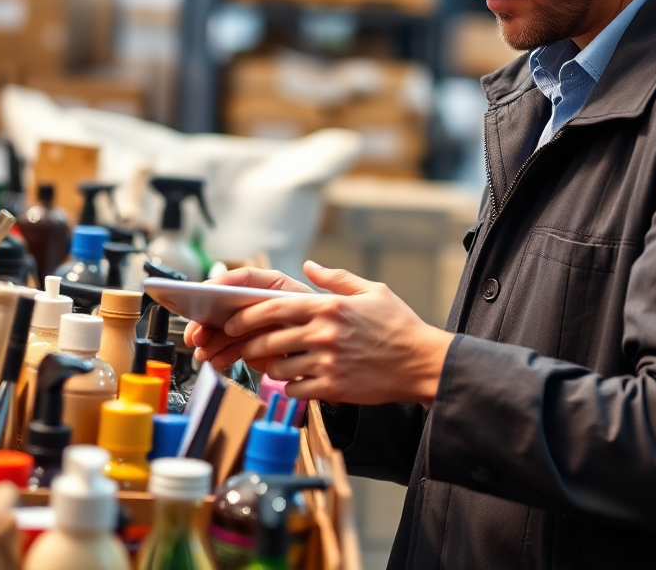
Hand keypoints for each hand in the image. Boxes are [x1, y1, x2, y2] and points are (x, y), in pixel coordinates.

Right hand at [185, 266, 313, 372]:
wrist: (331, 350)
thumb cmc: (322, 321)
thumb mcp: (310, 307)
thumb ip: (286, 301)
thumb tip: (257, 299)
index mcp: (271, 286)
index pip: (242, 278)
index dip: (220, 284)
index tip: (202, 293)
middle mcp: (259, 303)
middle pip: (226, 306)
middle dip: (207, 321)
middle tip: (195, 334)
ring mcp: (254, 324)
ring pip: (224, 330)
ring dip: (210, 342)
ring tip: (204, 354)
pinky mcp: (253, 345)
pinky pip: (232, 349)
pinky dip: (222, 356)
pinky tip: (216, 362)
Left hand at [213, 260, 453, 406]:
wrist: (422, 362)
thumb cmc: (398, 325)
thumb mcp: (372, 290)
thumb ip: (336, 278)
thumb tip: (309, 265)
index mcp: (329, 306)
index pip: (274, 307)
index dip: (247, 315)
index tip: (233, 321)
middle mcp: (324, 333)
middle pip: (268, 339)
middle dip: (250, 343)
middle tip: (245, 346)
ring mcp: (327, 362)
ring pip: (278, 367)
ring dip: (271, 367)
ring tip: (275, 364)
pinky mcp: (333, 387)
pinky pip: (295, 390)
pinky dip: (290, 387)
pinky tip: (297, 382)